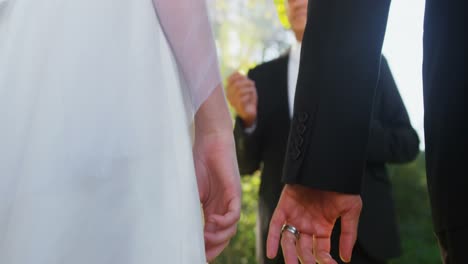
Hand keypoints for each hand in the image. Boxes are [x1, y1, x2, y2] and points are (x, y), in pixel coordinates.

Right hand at [194, 86, 241, 261]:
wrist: (209, 139)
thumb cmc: (198, 161)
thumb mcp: (190, 189)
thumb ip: (189, 206)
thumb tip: (176, 225)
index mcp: (213, 207)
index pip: (213, 233)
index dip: (206, 246)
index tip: (195, 254)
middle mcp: (223, 206)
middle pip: (224, 235)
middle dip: (213, 248)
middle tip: (201, 255)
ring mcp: (230, 199)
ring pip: (230, 228)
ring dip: (218, 237)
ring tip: (205, 238)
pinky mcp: (234, 191)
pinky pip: (234, 213)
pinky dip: (224, 222)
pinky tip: (212, 222)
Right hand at [226, 71, 257, 126]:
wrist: (250, 112)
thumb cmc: (248, 99)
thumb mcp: (246, 87)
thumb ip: (242, 79)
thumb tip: (239, 71)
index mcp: (229, 89)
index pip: (230, 79)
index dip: (238, 76)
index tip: (246, 78)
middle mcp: (229, 95)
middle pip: (236, 84)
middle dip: (246, 82)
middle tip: (252, 84)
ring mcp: (232, 101)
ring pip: (240, 91)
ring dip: (249, 89)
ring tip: (252, 91)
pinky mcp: (238, 107)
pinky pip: (243, 99)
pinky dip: (248, 96)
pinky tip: (249, 98)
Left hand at [267, 185, 361, 263]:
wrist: (329, 166)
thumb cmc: (342, 185)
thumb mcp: (351, 210)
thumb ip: (348, 234)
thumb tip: (346, 258)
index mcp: (322, 229)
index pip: (321, 252)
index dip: (325, 260)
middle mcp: (307, 226)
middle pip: (303, 250)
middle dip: (307, 260)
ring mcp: (295, 217)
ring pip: (289, 242)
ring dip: (289, 255)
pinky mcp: (284, 208)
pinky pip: (276, 226)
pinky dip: (272, 239)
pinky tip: (270, 254)